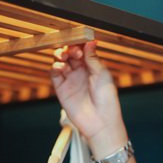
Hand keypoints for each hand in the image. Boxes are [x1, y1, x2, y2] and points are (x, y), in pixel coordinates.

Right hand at [50, 41, 127, 156]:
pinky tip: (60, 67)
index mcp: (92, 67)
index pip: (82, 50)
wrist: (101, 122)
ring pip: (60, 61)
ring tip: (64, 56)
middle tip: (73, 51)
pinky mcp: (61, 89)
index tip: (80, 40)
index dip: (79, 44)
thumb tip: (90, 42)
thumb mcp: (102, 74)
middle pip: (69, 54)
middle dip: (69, 48)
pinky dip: (55, 67)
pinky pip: (55, 74)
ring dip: (60, 55)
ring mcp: (70, 80)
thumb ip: (93, 58)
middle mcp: (80, 72)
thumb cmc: (107, 100)